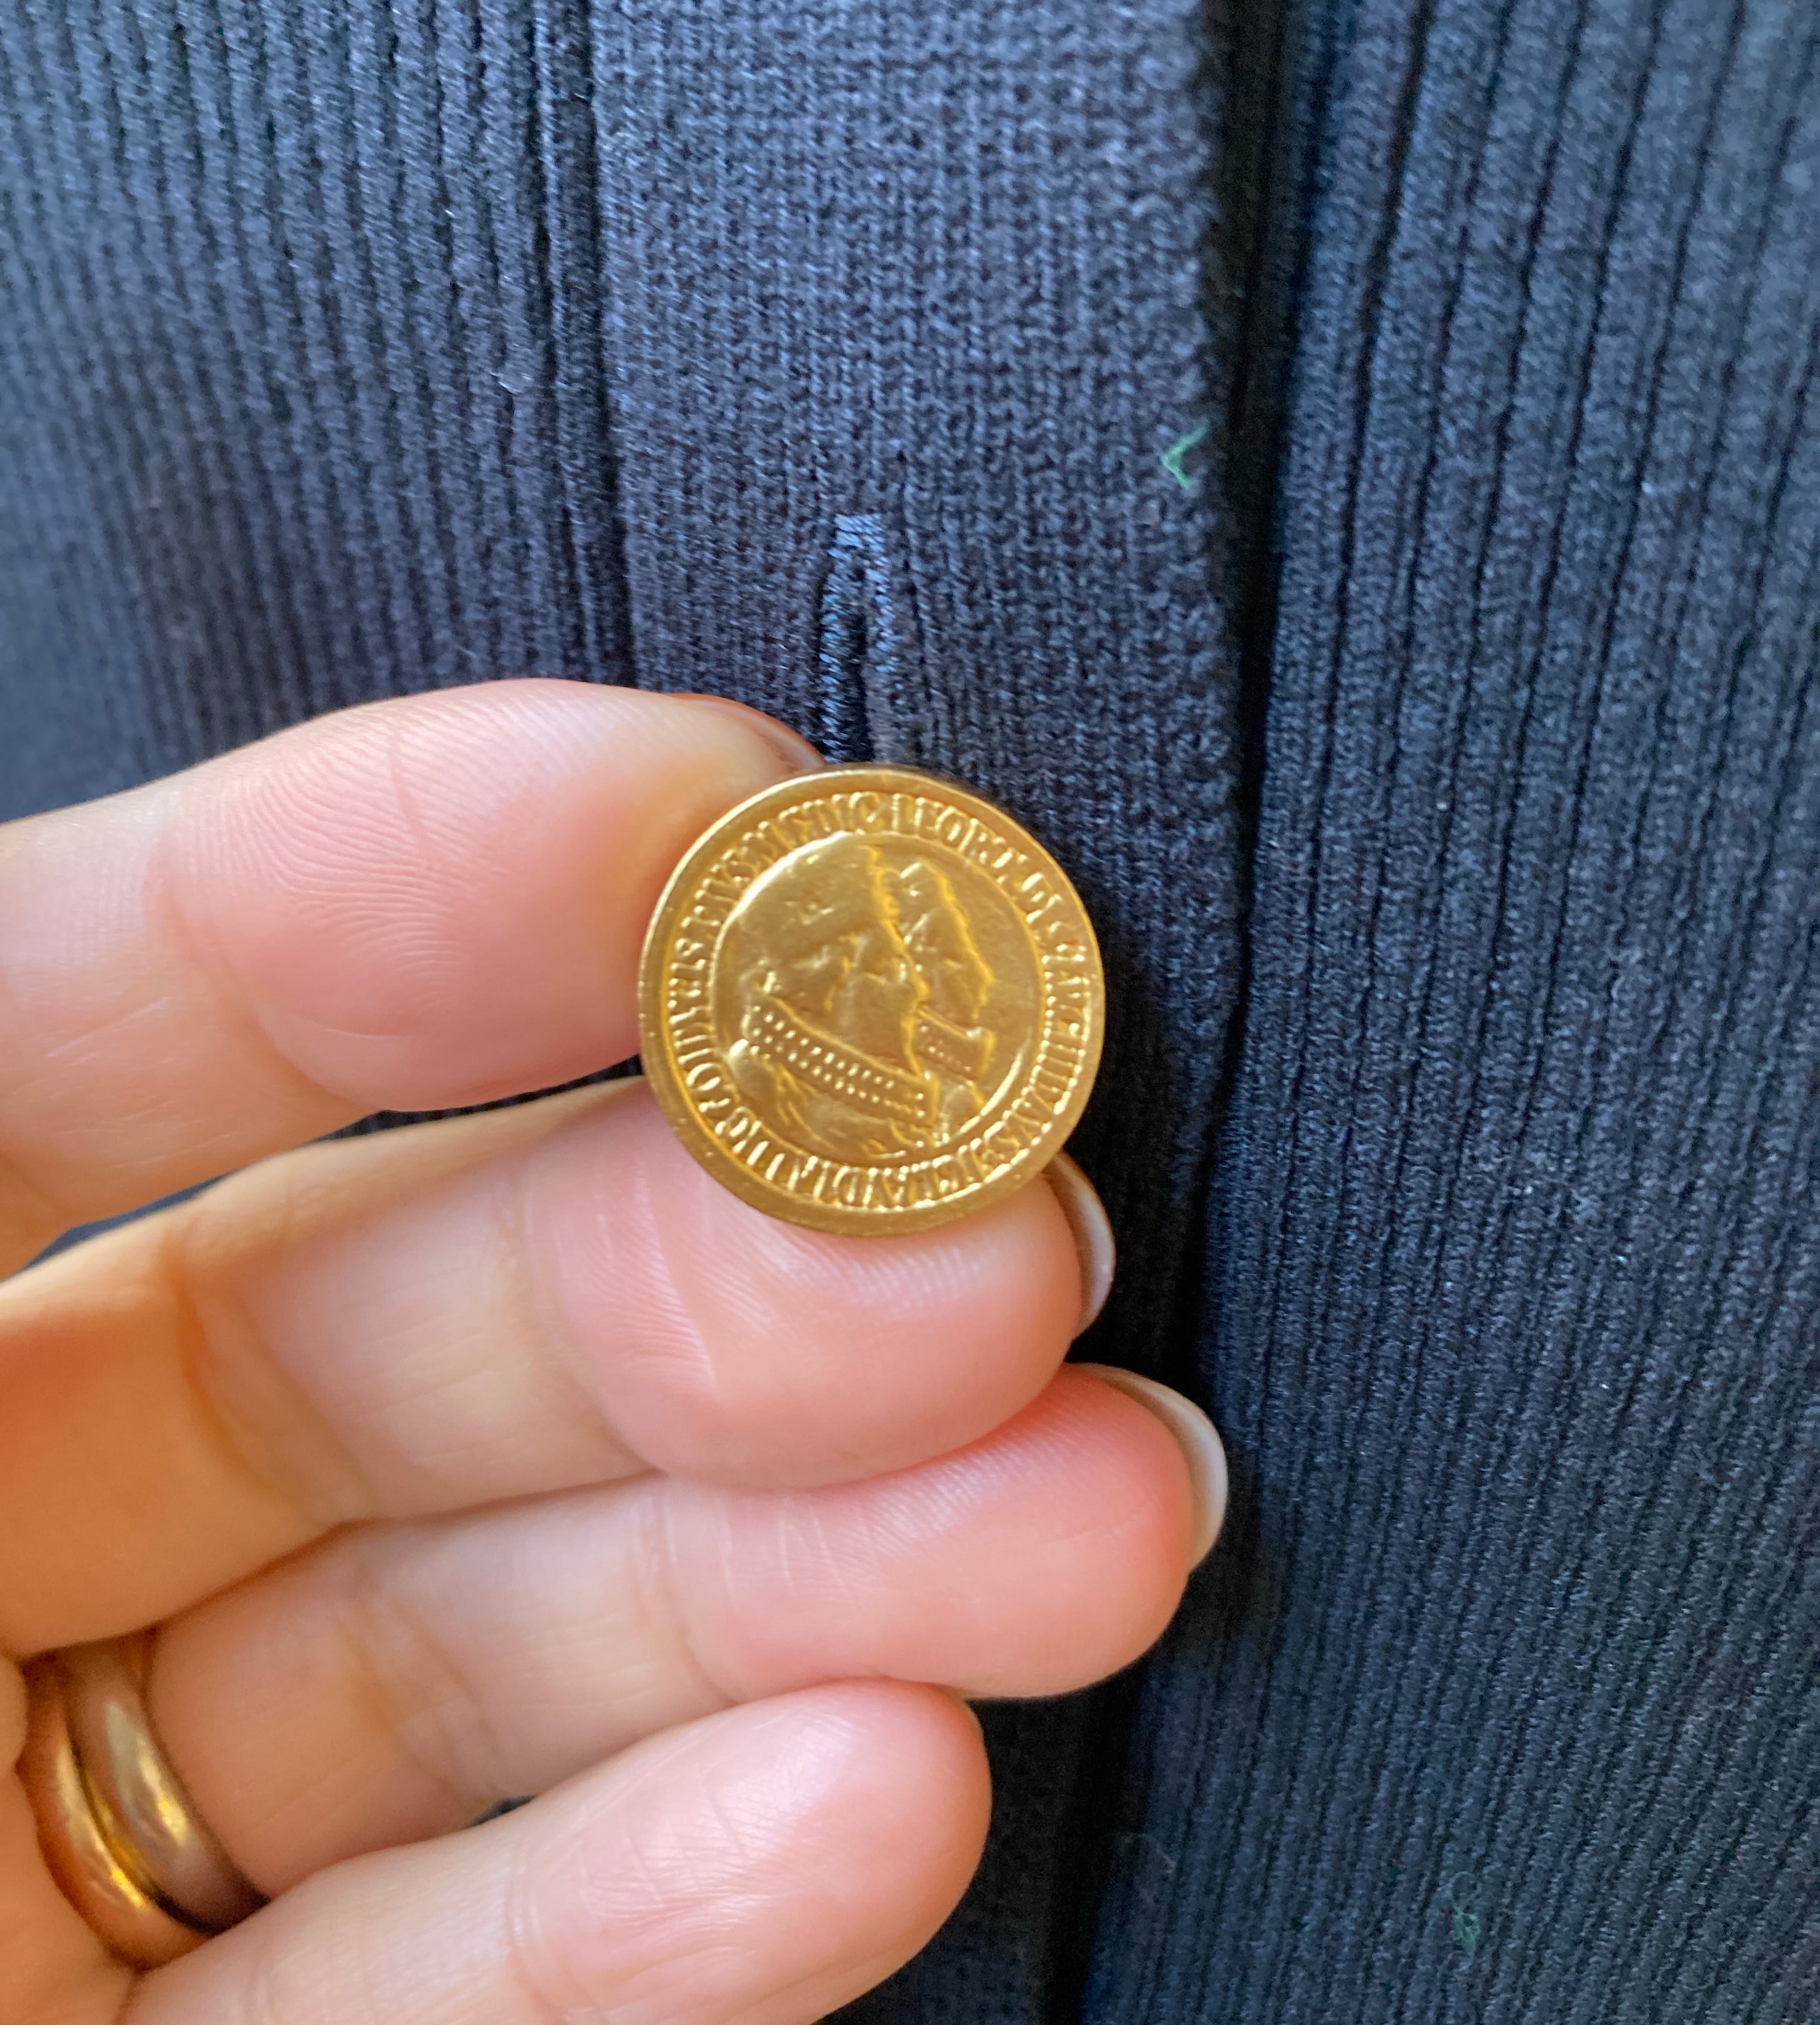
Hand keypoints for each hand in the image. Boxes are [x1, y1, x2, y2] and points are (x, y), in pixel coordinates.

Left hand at [0, 682, 1223, 2024]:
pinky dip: (659, 1905)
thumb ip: (4, 1037)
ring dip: (794, 1585)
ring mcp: (39, 1837)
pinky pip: (420, 1991)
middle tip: (989, 1237)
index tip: (714, 825)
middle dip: (712, 1265)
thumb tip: (281, 883)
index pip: (114, 1013)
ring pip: (454, 1661)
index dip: (408, 896)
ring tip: (1070, 1510)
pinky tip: (871, 1781)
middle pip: (359, 1339)